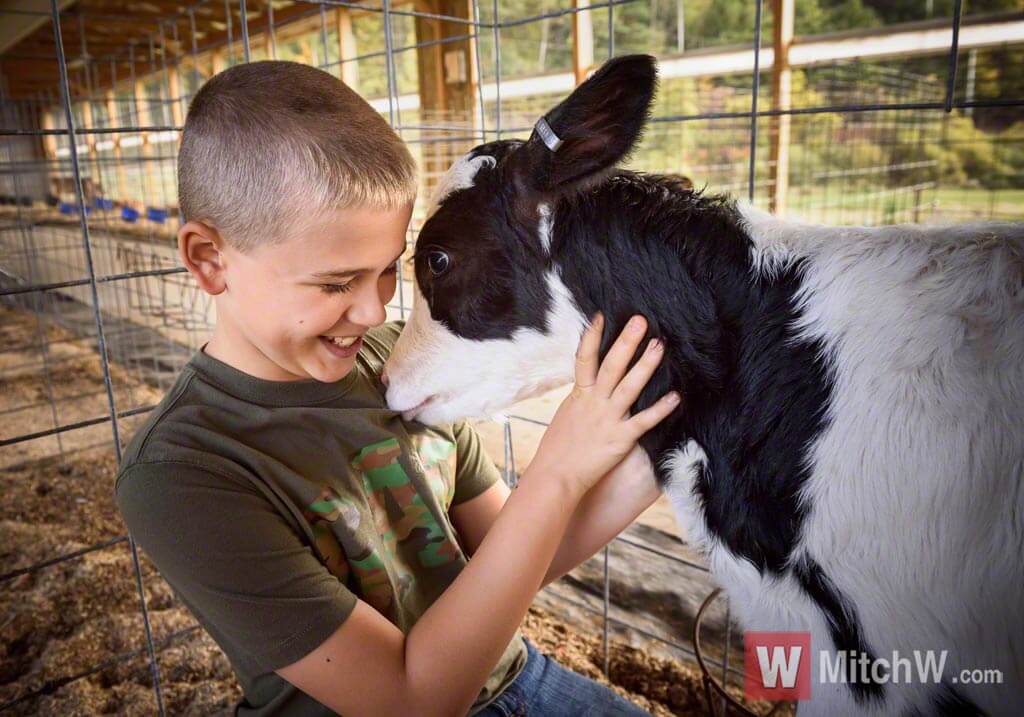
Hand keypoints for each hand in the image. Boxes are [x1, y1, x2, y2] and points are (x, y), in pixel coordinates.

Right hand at [528, 313, 679, 497]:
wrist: (554, 477)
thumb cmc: (556, 450)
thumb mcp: (565, 417)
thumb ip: (579, 400)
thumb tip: (587, 388)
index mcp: (578, 396)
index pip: (584, 359)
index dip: (592, 336)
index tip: (601, 316)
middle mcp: (593, 403)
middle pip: (611, 366)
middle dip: (625, 341)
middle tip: (640, 320)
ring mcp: (607, 420)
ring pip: (628, 387)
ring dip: (645, 365)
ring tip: (659, 345)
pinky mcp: (620, 439)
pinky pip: (643, 421)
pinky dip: (660, 409)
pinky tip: (675, 397)